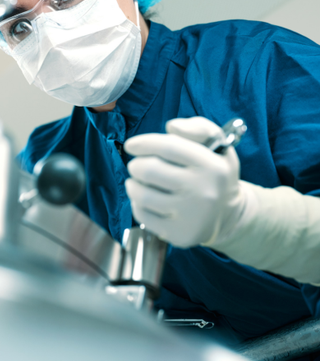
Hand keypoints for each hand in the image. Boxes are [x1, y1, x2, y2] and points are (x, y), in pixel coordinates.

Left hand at [123, 117, 246, 247]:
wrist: (229, 214)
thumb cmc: (214, 174)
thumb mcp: (217, 146)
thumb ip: (197, 128)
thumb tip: (172, 126)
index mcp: (213, 166)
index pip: (169, 147)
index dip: (144, 143)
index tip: (131, 146)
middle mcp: (203, 191)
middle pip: (149, 170)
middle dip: (136, 165)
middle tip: (138, 166)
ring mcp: (191, 215)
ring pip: (142, 194)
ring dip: (133, 184)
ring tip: (139, 181)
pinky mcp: (179, 234)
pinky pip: (142, 215)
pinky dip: (137, 204)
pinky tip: (145, 200)